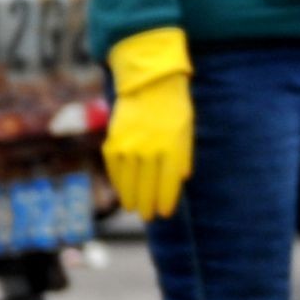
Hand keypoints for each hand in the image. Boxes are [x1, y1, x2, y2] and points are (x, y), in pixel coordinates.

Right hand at [102, 26, 194, 221]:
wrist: (149, 83)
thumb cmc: (173, 107)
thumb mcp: (185, 129)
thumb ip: (183, 155)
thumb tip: (180, 179)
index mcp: (172, 147)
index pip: (168, 183)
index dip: (165, 200)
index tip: (163, 213)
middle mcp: (149, 149)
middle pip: (147, 186)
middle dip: (147, 204)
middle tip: (147, 216)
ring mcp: (129, 146)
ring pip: (128, 181)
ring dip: (130, 197)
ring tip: (132, 208)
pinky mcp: (114, 141)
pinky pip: (114, 168)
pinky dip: (118, 181)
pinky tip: (122, 189)